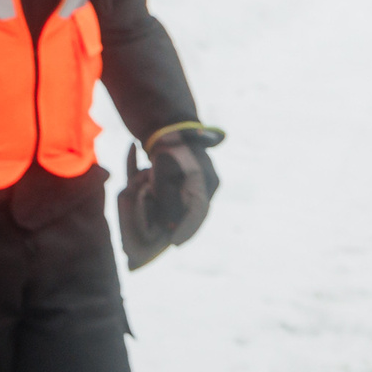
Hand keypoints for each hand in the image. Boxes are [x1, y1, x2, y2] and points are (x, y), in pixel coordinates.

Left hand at [116, 123, 223, 269]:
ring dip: (184, 219)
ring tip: (172, 234)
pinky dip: (181, 207)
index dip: (185, 231)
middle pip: (198, 212)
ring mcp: (206, 179)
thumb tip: (170, 226)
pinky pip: (191, 197)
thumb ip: (167, 201)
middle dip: (185, 227)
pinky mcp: (198, 176)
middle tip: (172, 242)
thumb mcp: (162, 175)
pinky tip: (174, 218)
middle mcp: (209, 182)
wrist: (171, 127)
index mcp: (203, 182)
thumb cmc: (166, 150)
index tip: (173, 244)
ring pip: (195, 205)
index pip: (197, 213)